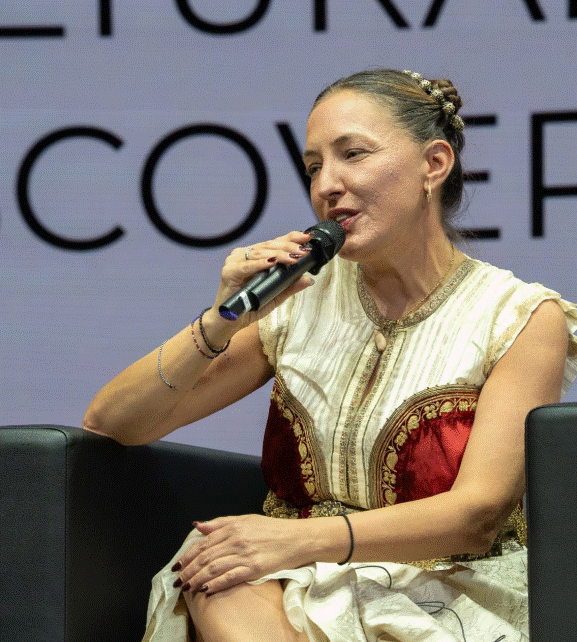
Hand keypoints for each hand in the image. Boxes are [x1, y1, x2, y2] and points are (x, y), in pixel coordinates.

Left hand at [171, 514, 312, 594]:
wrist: (296, 538)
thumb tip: (198, 525)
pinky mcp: (254, 568)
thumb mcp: (245, 519)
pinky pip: (230, 577)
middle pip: (205, 557)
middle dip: (188, 570)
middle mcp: (236, 540)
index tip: (177, 565)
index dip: (187, 555)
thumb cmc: (272, 529)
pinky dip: (215, 584)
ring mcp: (244, 554)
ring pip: (214, 568)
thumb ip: (220, 523)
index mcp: (233, 527)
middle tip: (177, 581)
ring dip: (197, 579)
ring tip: (187, 588)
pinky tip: (205, 590)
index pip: (203, 543)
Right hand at [211, 230, 315, 329]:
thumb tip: (308, 279)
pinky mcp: (229, 272)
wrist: (229, 321)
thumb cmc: (248, 307)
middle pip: (269, 246)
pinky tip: (271, 262)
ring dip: (278, 255)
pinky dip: (260, 264)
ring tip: (292, 258)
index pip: (274, 243)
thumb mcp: (275, 296)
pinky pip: (246, 266)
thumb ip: (290, 287)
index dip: (291, 238)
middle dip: (288, 247)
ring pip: (259, 253)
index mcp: (255, 257)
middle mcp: (244, 255)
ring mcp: (235, 262)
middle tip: (303, 251)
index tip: (306, 237)